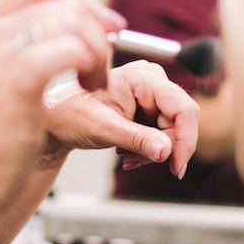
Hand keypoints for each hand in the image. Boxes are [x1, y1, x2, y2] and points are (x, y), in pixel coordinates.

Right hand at [0, 0, 125, 214]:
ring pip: (72, 20)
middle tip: (101, 61)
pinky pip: (72, 49)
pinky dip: (92, 65)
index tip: (103, 25)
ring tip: (93, 82)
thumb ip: (23, 42)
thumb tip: (79, 17)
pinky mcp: (15, 80)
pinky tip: (87, 89)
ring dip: (98, 50)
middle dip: (96, 25)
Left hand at [42, 60, 200, 179]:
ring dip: (153, 150)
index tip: (176, 167)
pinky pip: (163, 133)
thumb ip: (137, 139)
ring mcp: (152, 93)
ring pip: (173, 130)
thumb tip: (167, 151)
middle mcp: (152, 80)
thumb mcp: (104, 129)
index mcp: (142, 77)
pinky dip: (148, 147)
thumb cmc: (72, 114)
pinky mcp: (150, 106)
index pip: (183, 108)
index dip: (186, 140)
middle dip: (163, 147)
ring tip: (124, 154)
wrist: (58, 117)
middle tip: (133, 160)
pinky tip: (126, 150)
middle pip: (181, 121)